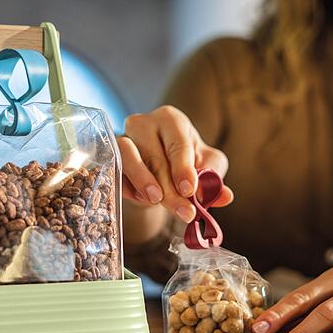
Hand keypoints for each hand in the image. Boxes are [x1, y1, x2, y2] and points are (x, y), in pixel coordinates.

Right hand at [117, 105, 232, 221]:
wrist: (156, 171)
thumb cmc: (184, 163)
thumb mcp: (206, 167)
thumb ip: (214, 178)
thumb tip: (224, 195)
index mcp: (171, 120)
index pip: (177, 142)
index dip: (184, 167)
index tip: (189, 190)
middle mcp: (144, 122)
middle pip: (155, 155)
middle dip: (171, 188)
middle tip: (185, 212)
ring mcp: (122, 137)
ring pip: (128, 156)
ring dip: (144, 181)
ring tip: (157, 200)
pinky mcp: (108, 155)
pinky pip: (115, 169)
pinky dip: (128, 186)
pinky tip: (141, 200)